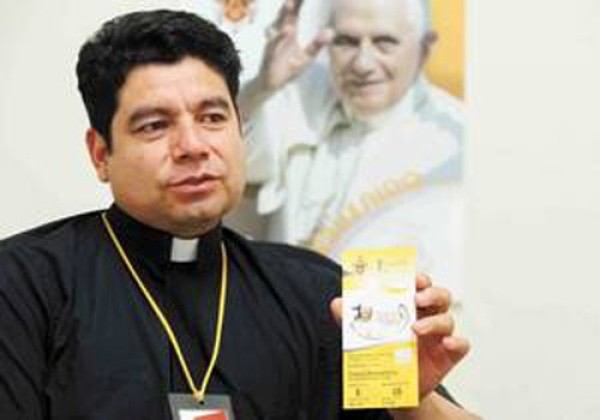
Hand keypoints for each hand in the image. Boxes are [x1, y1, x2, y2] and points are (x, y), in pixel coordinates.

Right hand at [258, 0, 332, 91]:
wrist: (271, 84)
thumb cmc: (288, 68)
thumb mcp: (306, 58)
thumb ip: (316, 45)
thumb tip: (331, 32)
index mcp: (290, 32)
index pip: (294, 13)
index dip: (299, 2)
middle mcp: (281, 34)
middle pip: (286, 14)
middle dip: (291, 3)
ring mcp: (274, 43)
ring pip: (278, 25)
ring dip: (283, 14)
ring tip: (290, 3)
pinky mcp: (270, 54)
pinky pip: (274, 44)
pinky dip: (279, 37)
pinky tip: (287, 30)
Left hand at [329, 273, 469, 399]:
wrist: (391, 387)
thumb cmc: (382, 352)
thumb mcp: (363, 333)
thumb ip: (351, 318)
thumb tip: (337, 303)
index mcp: (410, 306)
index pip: (420, 285)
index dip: (419, 278)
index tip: (413, 278)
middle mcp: (428, 316)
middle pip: (440, 296)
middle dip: (431, 293)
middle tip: (417, 299)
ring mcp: (439, 336)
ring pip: (447, 319)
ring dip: (435, 320)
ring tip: (417, 328)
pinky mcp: (447, 355)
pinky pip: (461, 344)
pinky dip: (457, 341)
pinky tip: (446, 343)